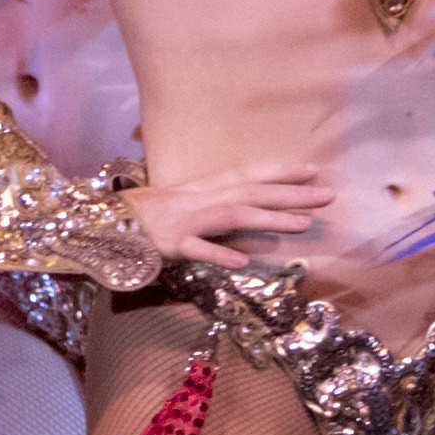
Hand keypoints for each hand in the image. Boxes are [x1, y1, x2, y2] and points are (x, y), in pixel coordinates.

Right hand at [124, 159, 335, 265]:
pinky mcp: (169, 243)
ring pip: (234, 216)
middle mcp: (201, 198)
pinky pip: (196, 249)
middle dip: (292, 194)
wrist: (104, 220)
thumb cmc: (149, 213)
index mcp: (206, 188)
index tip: (314, 170)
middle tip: (329, 195)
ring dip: (269, 219)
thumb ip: (217, 206)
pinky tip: (242, 264)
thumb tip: (250, 212)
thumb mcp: (187, 203)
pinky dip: (218, 254)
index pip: (250, 175)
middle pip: (252, 193)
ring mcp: (186, 220)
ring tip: (304, 224)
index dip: (282, 172)